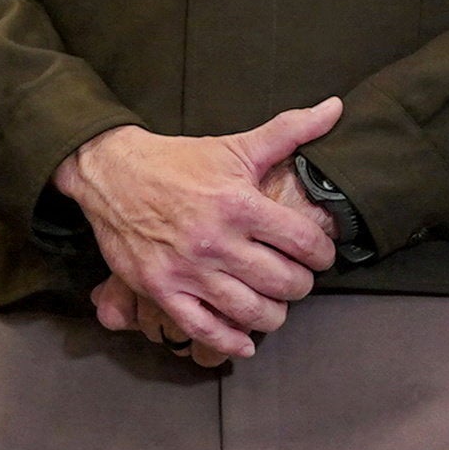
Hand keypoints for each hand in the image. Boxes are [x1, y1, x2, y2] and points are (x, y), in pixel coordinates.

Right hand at [58, 101, 341, 362]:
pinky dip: (230, 341)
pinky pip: (203, 328)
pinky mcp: (162, 289)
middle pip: (283, 282)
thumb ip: (289, 131)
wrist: (111, 173)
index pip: (304, 242)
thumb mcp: (235, 145)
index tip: (320, 256)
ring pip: (250, 311)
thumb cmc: (178, 161)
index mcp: (239, 204)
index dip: (323, 254)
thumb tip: (336, 108)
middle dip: (300, 285)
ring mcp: (188, 269)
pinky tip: (245, 341)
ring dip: (273, 315)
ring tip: (275, 305)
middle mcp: (216, 241)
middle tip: (298, 280)